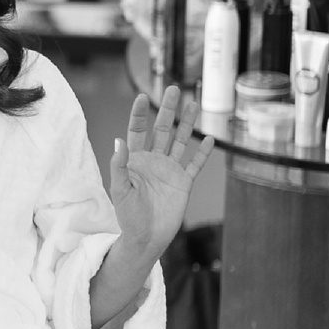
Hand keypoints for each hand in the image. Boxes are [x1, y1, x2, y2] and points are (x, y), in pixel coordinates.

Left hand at [109, 85, 215, 260]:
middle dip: (167, 110)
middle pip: (162, 129)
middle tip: (173, 89)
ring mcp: (170, 170)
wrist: (146, 239)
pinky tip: (210, 139)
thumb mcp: (119, 191)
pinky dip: (202, 153)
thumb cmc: (128, 216)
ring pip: (180, 141)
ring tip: (193, 104)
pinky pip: (195, 164)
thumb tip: (118, 140)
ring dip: (187, 123)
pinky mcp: (184, 182)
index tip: (142, 97)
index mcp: (135, 160)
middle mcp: (154, 161)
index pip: (138, 131)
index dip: (140, 114)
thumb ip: (119, 166)